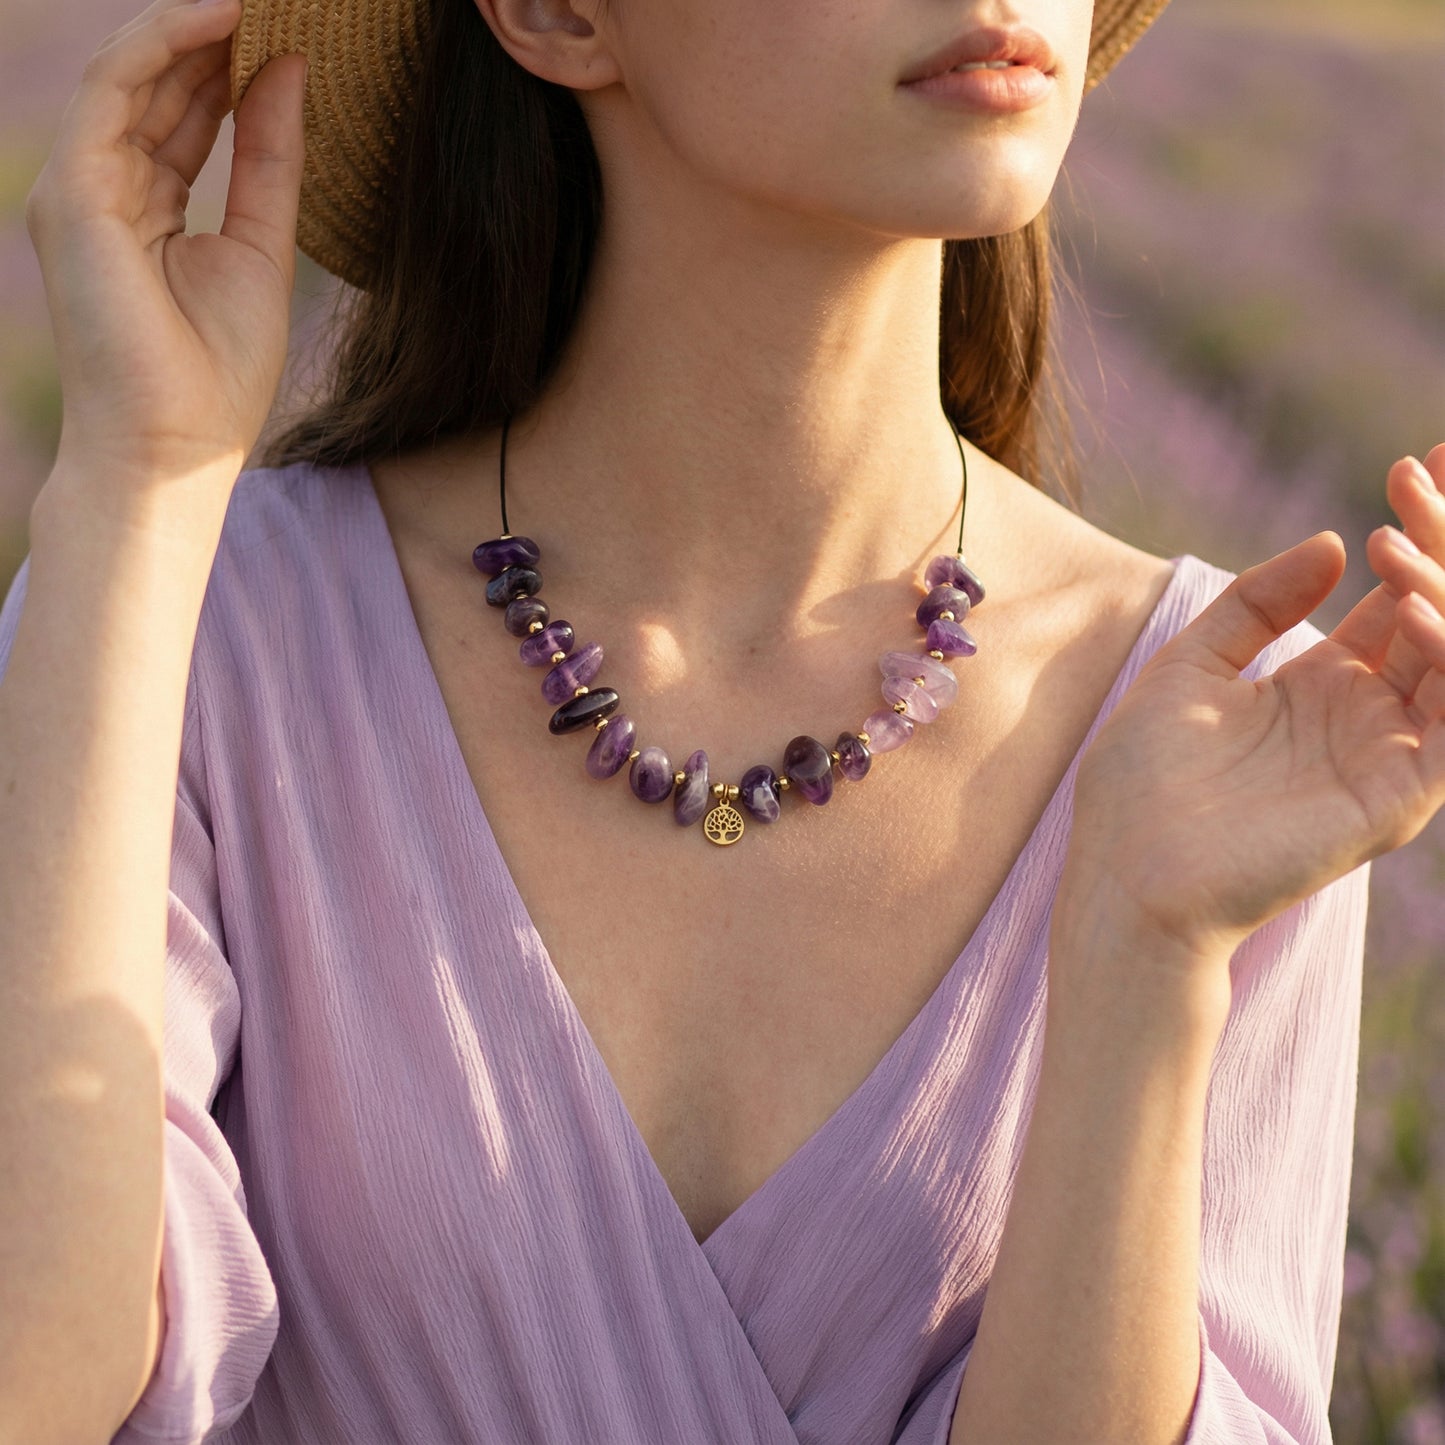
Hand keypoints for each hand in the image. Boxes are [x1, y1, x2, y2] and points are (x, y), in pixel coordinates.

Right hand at [24, 0, 306, 505]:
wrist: (174, 448)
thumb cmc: (217, 374)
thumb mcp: (262, 248)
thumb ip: (269, 160)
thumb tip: (289, 70)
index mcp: (145, 212)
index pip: (186, 118)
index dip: (232, 68)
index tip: (288, 28)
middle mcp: (103, 191)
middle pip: (159, 89)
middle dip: (214, 36)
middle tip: (274, 1)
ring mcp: (79, 188)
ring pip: (133, 75)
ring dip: (193, 26)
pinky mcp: (72, 191)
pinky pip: (116, 91)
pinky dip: (163, 45)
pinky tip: (220, 16)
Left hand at [1055, 444, 1444, 973]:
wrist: (1126, 872)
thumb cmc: (1143, 780)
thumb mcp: (1190, 666)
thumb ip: (1256, 606)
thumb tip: (1333, 542)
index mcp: (1326, 685)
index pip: (1400, 593)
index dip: (1421, 529)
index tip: (1425, 458)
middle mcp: (1372, 716)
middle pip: (1437, 610)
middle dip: (1441, 539)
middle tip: (1426, 470)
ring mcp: (1389, 757)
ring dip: (1441, 590)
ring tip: (1401, 533)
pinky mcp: (1395, 800)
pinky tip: (1410, 609)